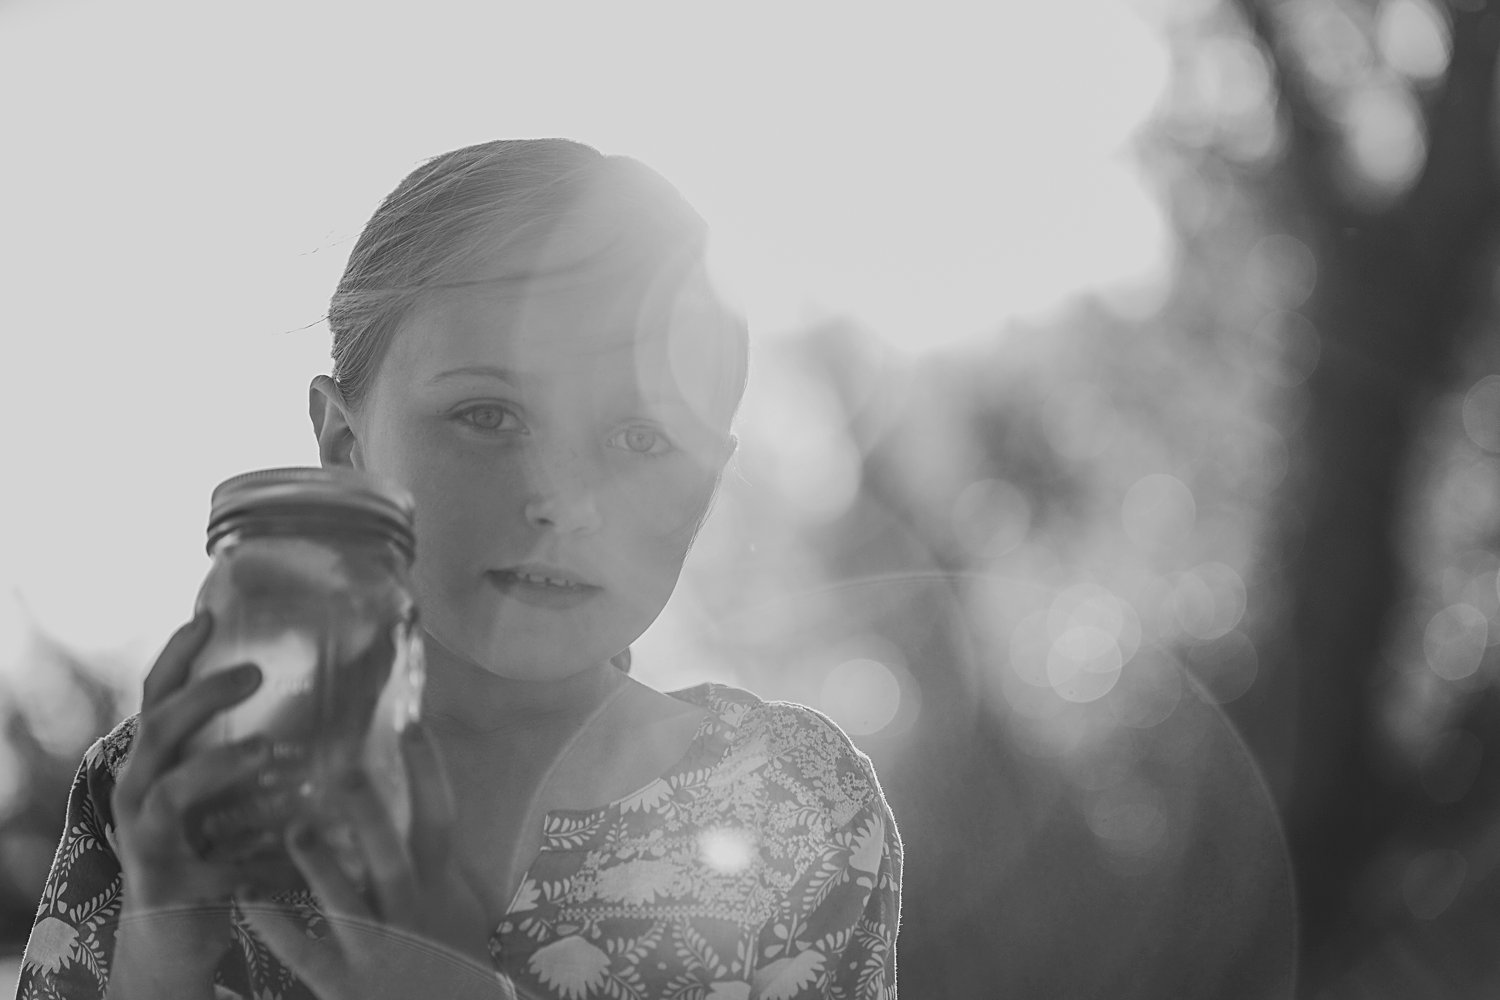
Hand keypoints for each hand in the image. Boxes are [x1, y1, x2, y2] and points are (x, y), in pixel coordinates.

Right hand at [108, 611, 267, 988]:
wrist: (179, 939)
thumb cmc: (216, 849)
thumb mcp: (232, 794)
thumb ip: (261, 750)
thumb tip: (339, 697)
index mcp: (160, 761)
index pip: (159, 695)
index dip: (178, 655)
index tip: (207, 614)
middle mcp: (141, 792)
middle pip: (157, 729)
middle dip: (201, 696)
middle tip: (254, 673)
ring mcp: (144, 841)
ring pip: (164, 791)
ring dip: (214, 766)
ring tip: (265, 749)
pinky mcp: (165, 888)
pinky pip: (200, 866)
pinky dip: (242, 860)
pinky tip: (281, 858)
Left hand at [238, 723, 509, 999]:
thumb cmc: (447, 957)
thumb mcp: (457, 904)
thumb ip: (436, 855)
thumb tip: (418, 788)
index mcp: (440, 885)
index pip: (440, 819)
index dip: (429, 773)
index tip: (410, 724)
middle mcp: (411, 912)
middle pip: (391, 857)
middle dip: (370, 816)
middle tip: (345, 769)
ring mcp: (376, 948)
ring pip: (345, 903)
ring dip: (319, 866)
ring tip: (294, 828)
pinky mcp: (343, 983)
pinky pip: (303, 952)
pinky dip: (275, 924)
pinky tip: (246, 895)